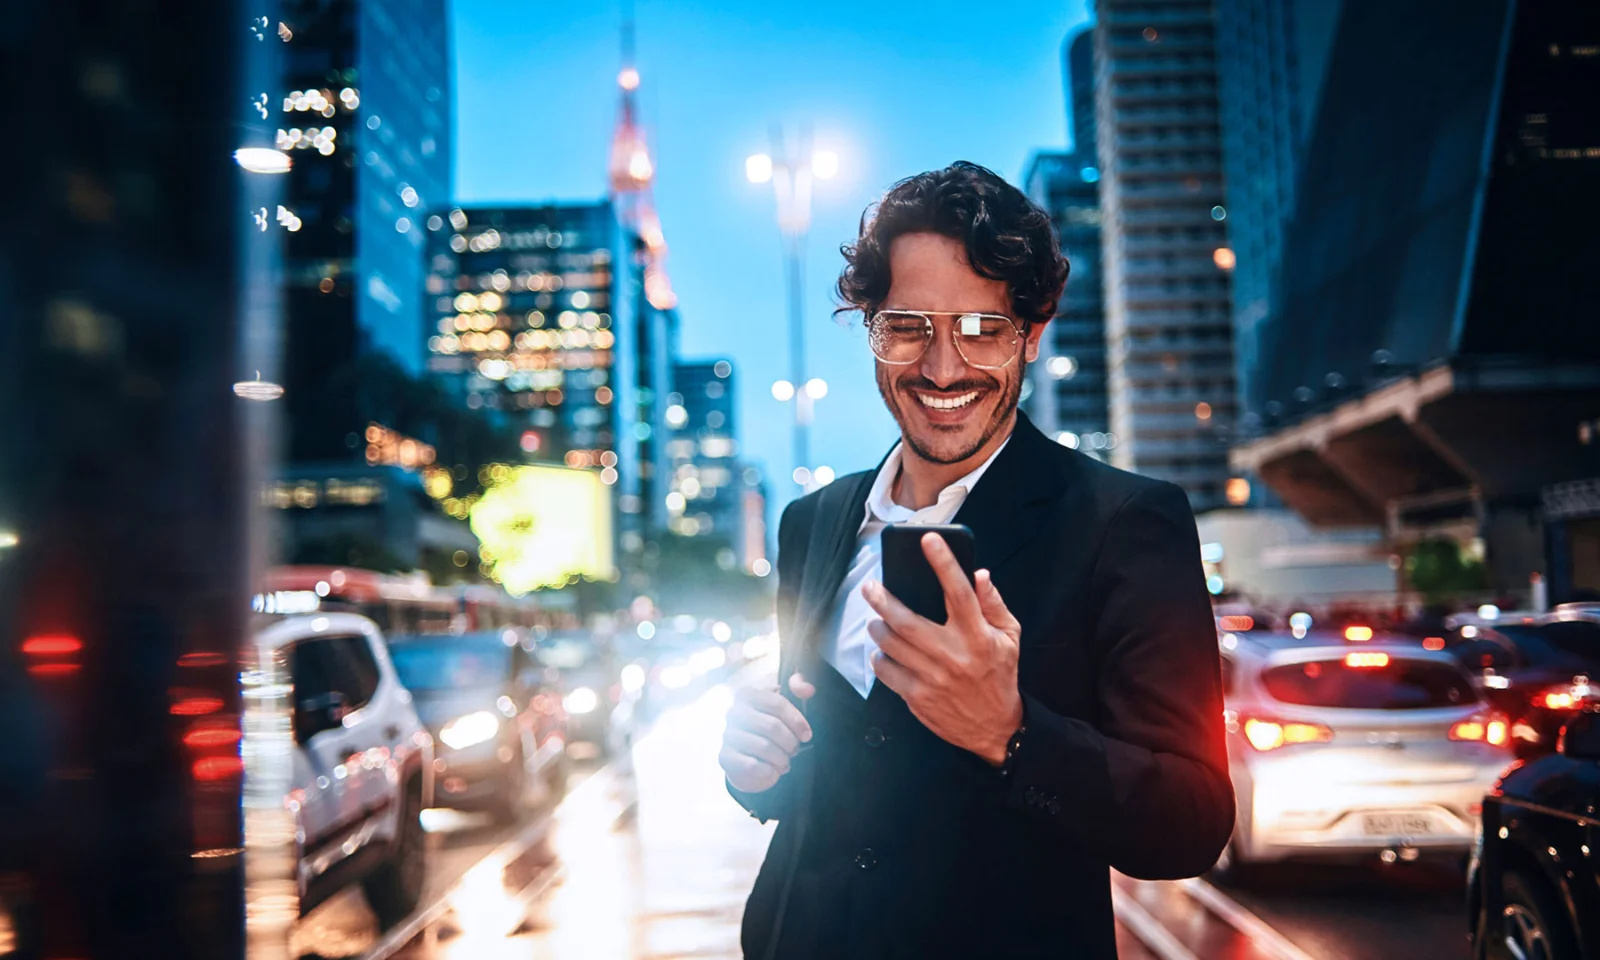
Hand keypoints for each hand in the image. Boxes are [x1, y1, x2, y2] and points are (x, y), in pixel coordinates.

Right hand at [720, 673, 815, 793]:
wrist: (749, 757)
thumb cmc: (771, 728)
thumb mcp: (787, 706)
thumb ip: (798, 690)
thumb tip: (808, 689)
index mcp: (747, 694)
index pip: (777, 703)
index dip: (797, 721)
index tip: (807, 735)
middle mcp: (734, 712)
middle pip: (772, 726)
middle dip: (790, 742)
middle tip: (795, 750)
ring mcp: (728, 734)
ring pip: (764, 747)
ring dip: (781, 759)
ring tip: (785, 762)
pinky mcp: (725, 756)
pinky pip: (752, 765)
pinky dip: (769, 771)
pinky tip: (773, 770)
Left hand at [864, 533, 1023, 764]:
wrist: (996, 727)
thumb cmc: (1000, 675)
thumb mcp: (1009, 638)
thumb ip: (994, 605)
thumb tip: (980, 574)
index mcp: (977, 636)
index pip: (959, 592)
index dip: (943, 563)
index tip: (929, 540)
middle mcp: (953, 655)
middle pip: (907, 620)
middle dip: (882, 599)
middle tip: (870, 586)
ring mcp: (932, 678)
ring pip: (891, 645)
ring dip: (877, 627)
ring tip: (875, 619)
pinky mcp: (917, 697)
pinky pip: (887, 672)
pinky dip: (879, 658)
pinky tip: (882, 651)